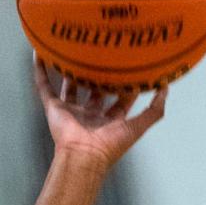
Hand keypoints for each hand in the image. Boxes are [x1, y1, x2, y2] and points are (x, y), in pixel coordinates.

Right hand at [33, 55, 167, 172]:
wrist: (83, 156)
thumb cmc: (110, 146)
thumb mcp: (138, 127)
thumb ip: (154, 111)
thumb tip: (166, 90)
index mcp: (110, 121)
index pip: (120, 99)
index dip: (126, 84)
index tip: (132, 65)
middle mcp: (90, 115)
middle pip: (95, 90)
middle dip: (99, 74)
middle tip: (103, 52)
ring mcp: (71, 110)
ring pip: (70, 85)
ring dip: (70, 69)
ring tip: (72, 48)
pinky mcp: (54, 108)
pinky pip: (44, 86)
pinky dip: (40, 71)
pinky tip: (39, 54)